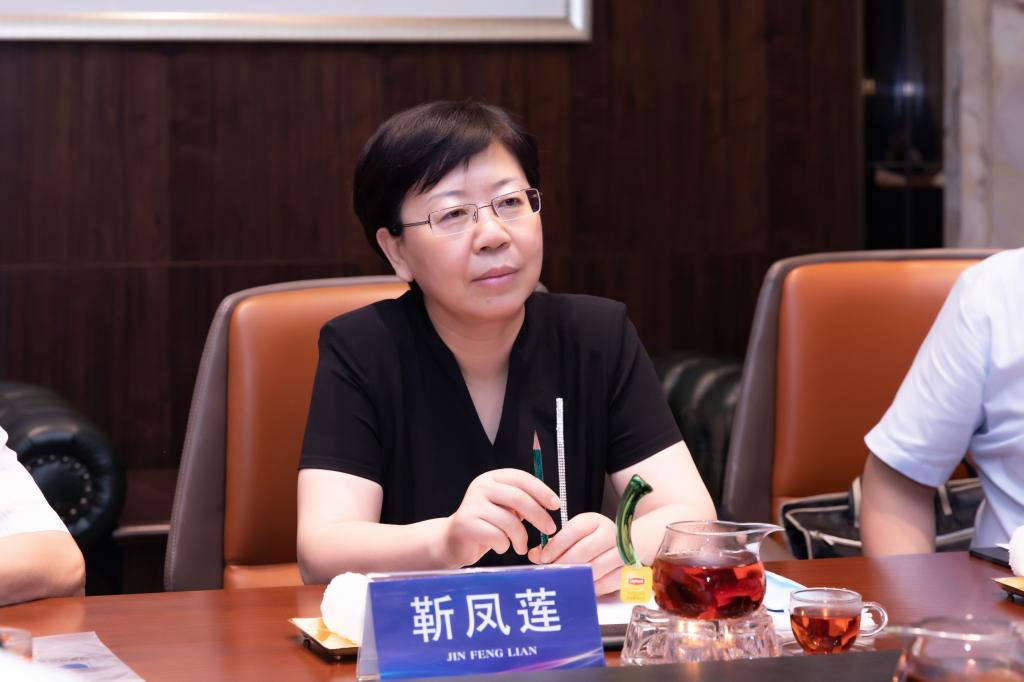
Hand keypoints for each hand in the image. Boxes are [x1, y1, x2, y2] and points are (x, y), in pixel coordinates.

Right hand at [442, 469, 559, 567]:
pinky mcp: (466, 524)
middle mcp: (480, 487)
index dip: (542, 491)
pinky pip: (497, 537)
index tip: (556, 505)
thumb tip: (553, 503)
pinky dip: (504, 546)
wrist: (452, 541)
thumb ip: (522, 501)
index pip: (521, 478)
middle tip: (550, 530)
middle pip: (518, 498)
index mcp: (492, 478)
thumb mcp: (504, 507)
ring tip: (521, 546)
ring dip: (521, 538)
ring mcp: (471, 504)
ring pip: (510, 521)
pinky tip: (500, 547)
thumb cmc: (486, 524)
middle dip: (539, 516)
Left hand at [527, 512, 622, 595]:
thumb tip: (534, 555)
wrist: (630, 542)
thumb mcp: (576, 534)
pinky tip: (580, 589)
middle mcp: (609, 534)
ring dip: (576, 578)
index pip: (573, 530)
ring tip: (563, 583)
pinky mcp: (628, 570)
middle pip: (584, 550)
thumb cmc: (595, 539)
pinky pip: (607, 583)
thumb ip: (555, 544)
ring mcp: (622, 552)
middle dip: (564, 564)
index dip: (556, 545)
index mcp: (594, 521)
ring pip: (595, 568)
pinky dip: (591, 588)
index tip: (543, 557)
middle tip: (551, 574)